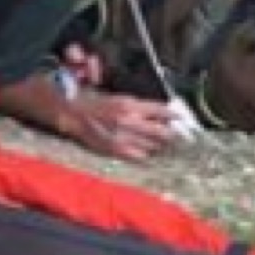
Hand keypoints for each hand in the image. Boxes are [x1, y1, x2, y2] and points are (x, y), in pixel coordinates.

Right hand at [53, 62, 185, 163]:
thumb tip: (155, 115)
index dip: (173, 115)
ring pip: (150, 145)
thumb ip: (137, 107)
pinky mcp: (114, 149)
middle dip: (170, 135)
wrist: (72, 113)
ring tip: (162, 147)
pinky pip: (136, 156)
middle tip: (177, 137)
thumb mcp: (118, 98)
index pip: (160, 110)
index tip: (181, 118)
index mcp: (130, 105)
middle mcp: (129, 121)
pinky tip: (147, 155)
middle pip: (159, 131)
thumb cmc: (94, 102)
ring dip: (158, 146)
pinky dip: (143, 155)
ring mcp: (122, 136)